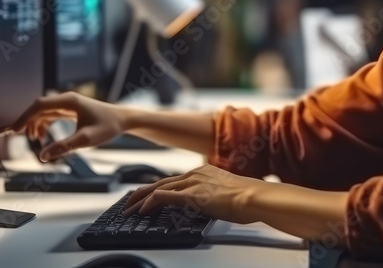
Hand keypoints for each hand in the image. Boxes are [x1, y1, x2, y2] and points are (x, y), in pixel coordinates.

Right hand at [11, 92, 124, 160]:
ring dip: (35, 123)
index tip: (15, 130)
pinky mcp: (71, 110)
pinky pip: (51, 114)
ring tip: (32, 139)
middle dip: (27, 120)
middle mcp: (67, 100)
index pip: (39, 105)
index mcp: (69, 101)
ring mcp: (69, 104)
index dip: (25, 117)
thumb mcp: (85, 140)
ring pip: (44, 111)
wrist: (123, 120)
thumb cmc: (108, 126)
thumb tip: (43, 155)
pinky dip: (43, 123)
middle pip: (39, 106)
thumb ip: (64, 147)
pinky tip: (43, 136)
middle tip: (16, 135)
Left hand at [122, 164, 265, 224]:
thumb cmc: (248, 198)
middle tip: (128, 202)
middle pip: (160, 182)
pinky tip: (141, 210)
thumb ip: (215, 194)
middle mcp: (195, 174)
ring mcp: (192, 183)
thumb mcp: (227, 193)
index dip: (156, 188)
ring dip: (140, 200)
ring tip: (128, 209)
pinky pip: (162, 197)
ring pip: (157, 189)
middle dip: (142, 193)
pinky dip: (149, 203)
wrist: (254, 196)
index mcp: (203, 172)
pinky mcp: (190, 195)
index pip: (173, 180)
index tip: (147, 195)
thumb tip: (212, 203)